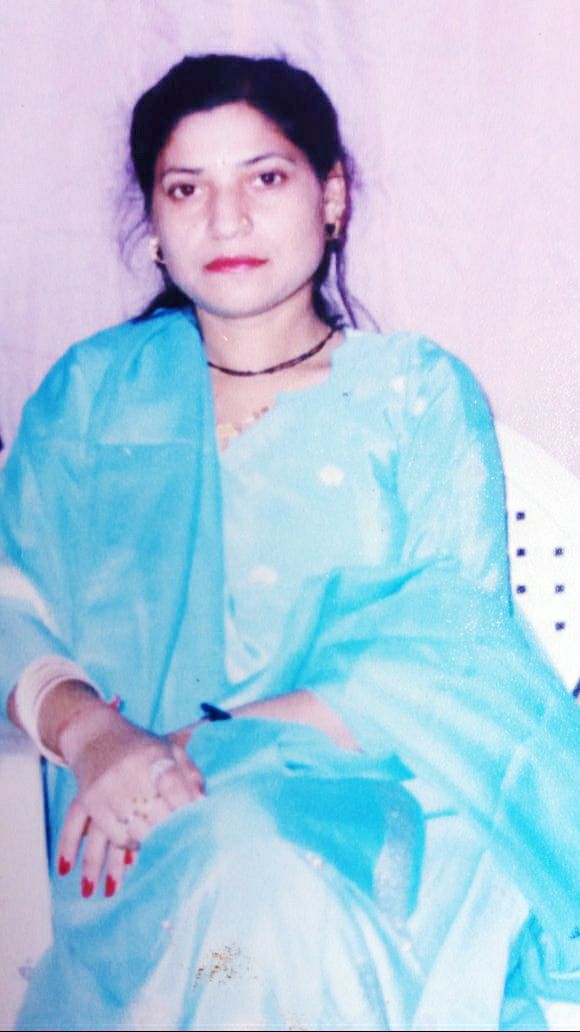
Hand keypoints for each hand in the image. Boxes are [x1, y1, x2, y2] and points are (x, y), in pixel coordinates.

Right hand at [57, 705, 204, 894]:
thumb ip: (190, 774)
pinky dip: (128, 843)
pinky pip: (115, 834)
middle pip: (156, 814)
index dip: (186, 809)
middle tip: (179, 838)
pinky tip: (136, 843)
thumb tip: (203, 803)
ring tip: (159, 842)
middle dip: (170, 829)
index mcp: (153, 754)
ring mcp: (107, 786)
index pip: (174, 787)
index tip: (195, 822)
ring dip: (150, 840)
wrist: (94, 736)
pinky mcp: (90, 801)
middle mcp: (129, 770)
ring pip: (135, 829)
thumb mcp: (170, 750)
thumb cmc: (141, 747)